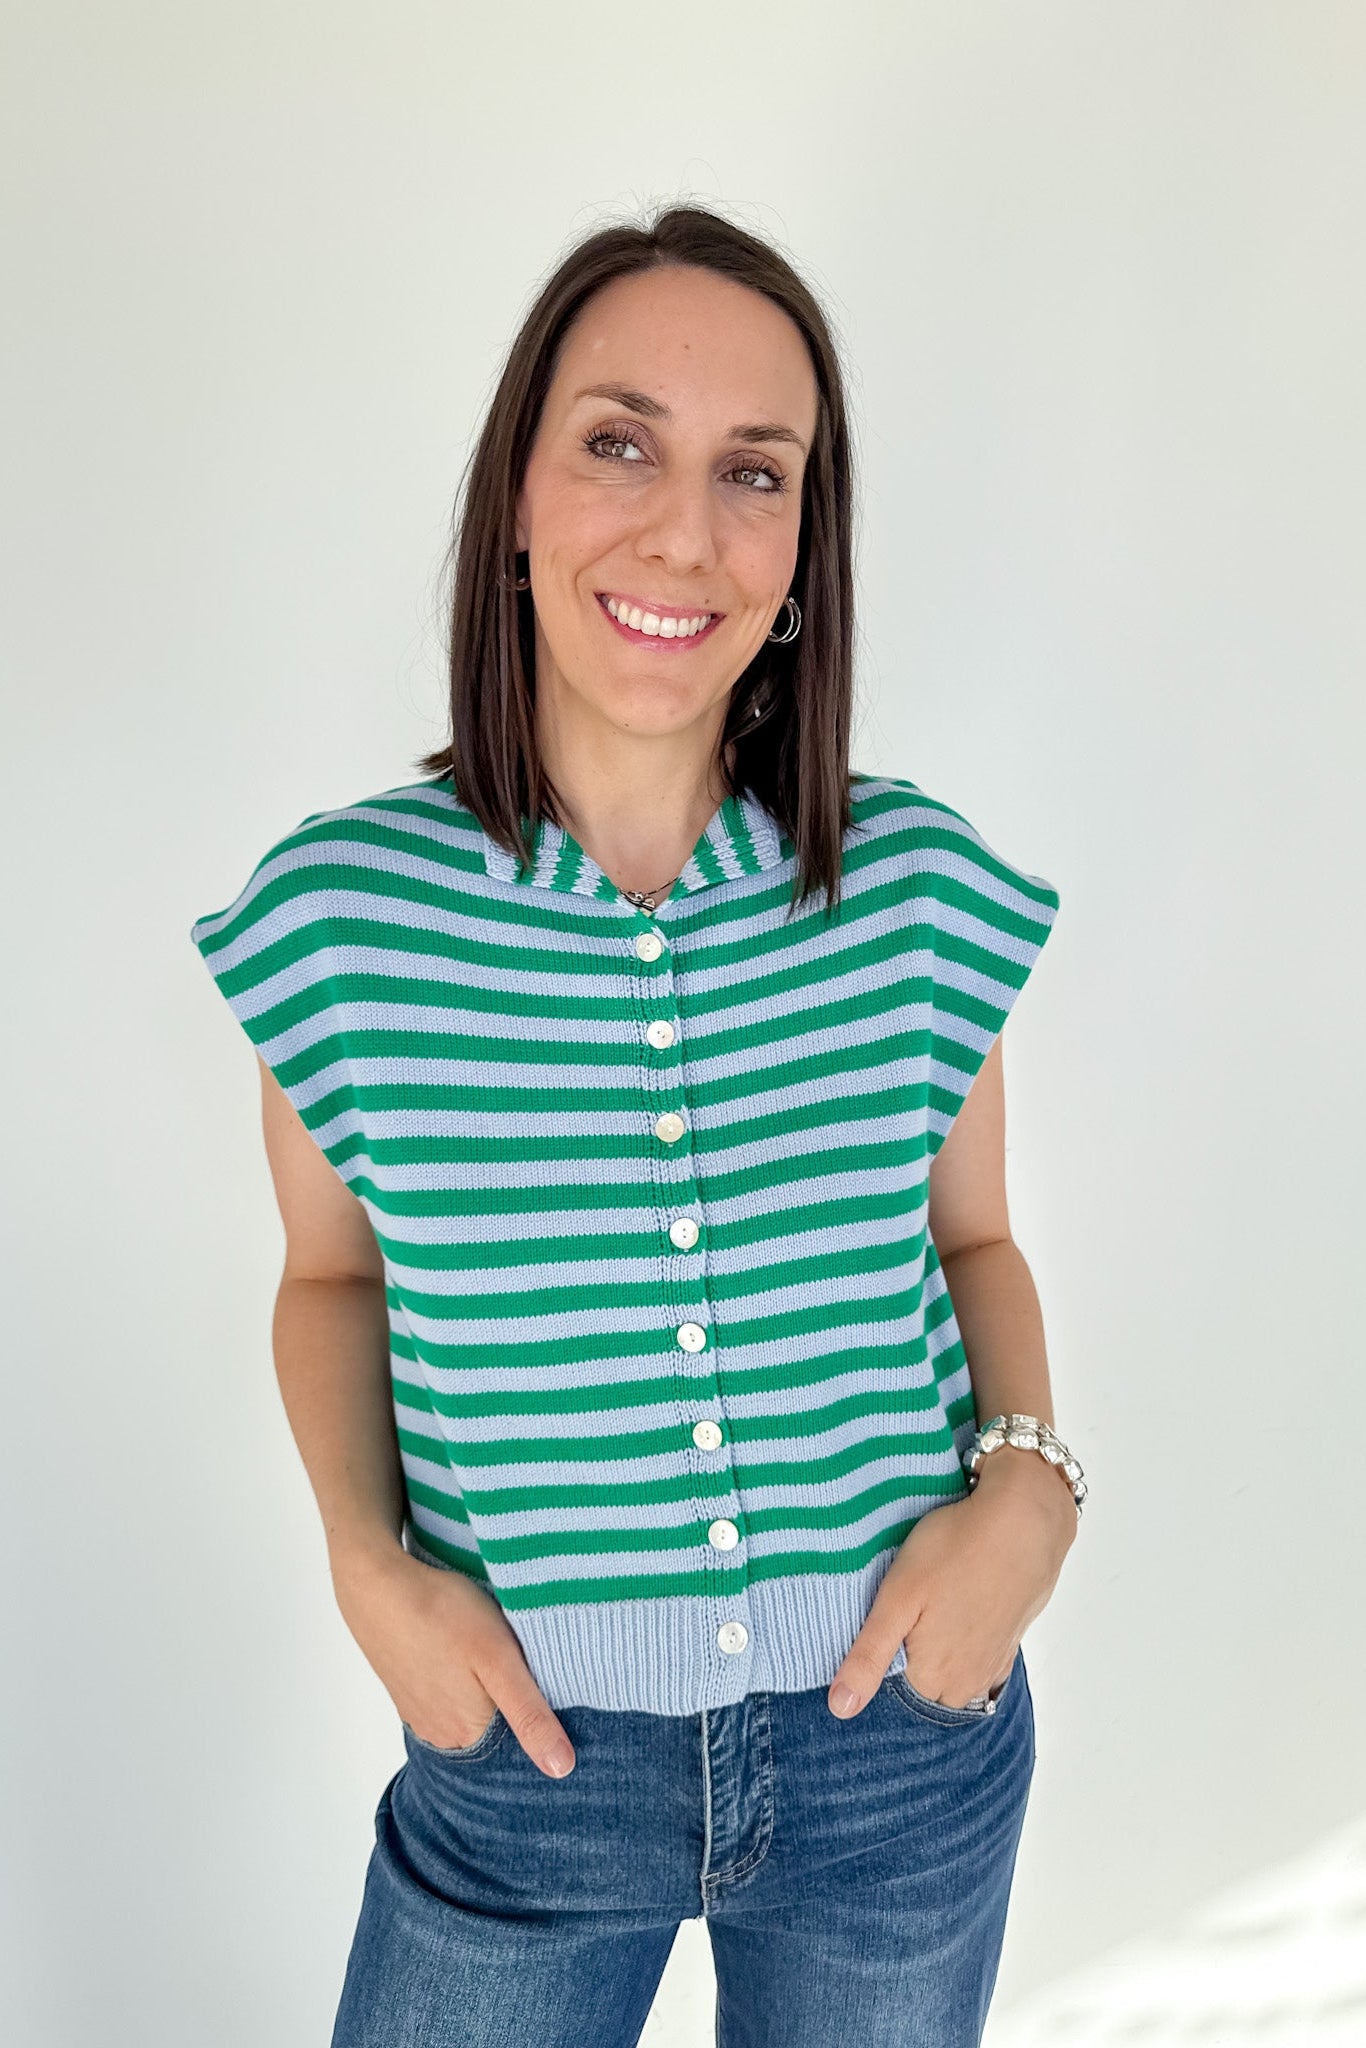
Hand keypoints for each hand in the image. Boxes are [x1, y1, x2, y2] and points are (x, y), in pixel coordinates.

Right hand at [332, 1544, 577, 1777]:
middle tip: (515, 1653)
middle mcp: (443, 1735)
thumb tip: (561, 1769)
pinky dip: (461, 1680)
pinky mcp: (409, 1691)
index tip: (539, 1673)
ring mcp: (422, 1714)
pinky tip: (461, 1650)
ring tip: (486, 1650)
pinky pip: (448, 1697)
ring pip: (472, 1711)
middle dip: (512, 1699)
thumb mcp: (499, 1659)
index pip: (522, 1739)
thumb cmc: (441, 1613)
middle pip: (496, 1726)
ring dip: (486, 1688)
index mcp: (469, 1734)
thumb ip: (529, 1714)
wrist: (377, 1585)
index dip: (539, 1708)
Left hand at [827, 1454, 1076, 1716]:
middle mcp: (965, 1684)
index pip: (889, 1695)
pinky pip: (975, 1662)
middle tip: (901, 1615)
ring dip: (934, 1656)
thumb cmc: (955, 1551)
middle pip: (921, 1690)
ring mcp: (990, 1666)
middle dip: (905, 1663)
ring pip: (949, 1679)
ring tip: (927, 1611)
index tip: (874, 1630)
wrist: (1024, 1524)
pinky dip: (961, 1647)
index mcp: (932, 1679)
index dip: (874, 1665)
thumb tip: (841, 1709)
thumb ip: (869, 1656)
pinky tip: (954, 1616)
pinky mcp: (1007, 1645)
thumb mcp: (897, 1598)